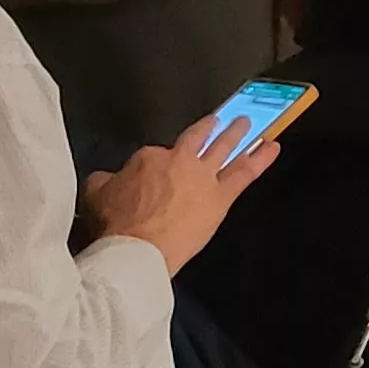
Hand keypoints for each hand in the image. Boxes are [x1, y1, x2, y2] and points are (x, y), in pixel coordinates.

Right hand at [83, 116, 276, 269]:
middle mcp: (180, 160)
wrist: (140, 248)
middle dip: (209, 128)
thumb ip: (104, 180)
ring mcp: (204, 175)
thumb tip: (106, 177)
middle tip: (221, 119)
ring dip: (238, 134)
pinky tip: (273, 146)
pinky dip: (261, 158)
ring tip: (247, 123)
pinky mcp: (222, 195)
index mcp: (149, 158)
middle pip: (197, 139)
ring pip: (225, 148)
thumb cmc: (115, 223)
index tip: (156, 172)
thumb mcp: (95, 193)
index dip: (156, 164)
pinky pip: (246, 172)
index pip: (156, 155)